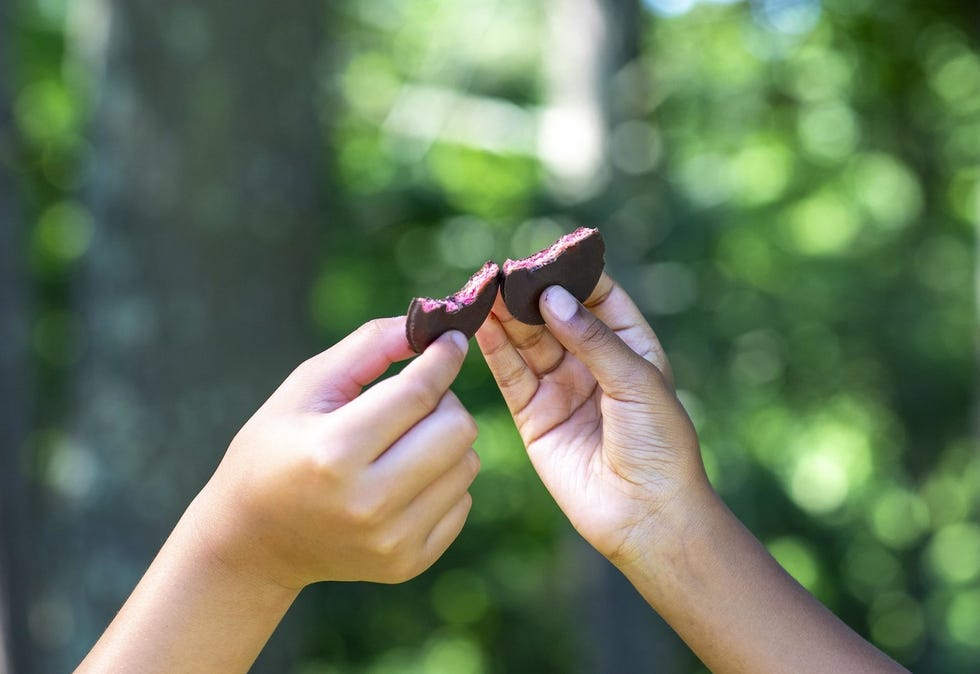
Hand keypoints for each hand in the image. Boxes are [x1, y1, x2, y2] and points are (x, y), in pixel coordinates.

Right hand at [193, 318, 479, 588]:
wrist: (252, 541)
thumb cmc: (275, 448)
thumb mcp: (306, 388)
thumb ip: (368, 346)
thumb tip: (433, 327)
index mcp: (335, 452)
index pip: (419, 393)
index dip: (443, 358)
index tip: (452, 340)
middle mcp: (368, 503)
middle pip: (458, 429)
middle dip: (443, 401)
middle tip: (415, 399)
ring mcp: (391, 540)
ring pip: (467, 464)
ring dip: (444, 442)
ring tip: (403, 442)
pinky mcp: (408, 562)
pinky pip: (462, 501)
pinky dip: (442, 481)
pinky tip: (403, 479)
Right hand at [475, 274, 707, 565]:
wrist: (647, 514)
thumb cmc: (659, 444)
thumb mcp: (636, 380)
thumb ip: (592, 338)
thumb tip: (551, 297)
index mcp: (629, 346)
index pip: (597, 297)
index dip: (571, 274)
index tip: (545, 254)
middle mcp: (592, 363)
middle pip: (554, 316)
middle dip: (529, 294)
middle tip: (501, 272)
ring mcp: (561, 388)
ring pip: (527, 342)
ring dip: (506, 317)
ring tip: (483, 291)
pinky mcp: (534, 416)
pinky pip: (511, 376)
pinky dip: (495, 350)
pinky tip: (481, 325)